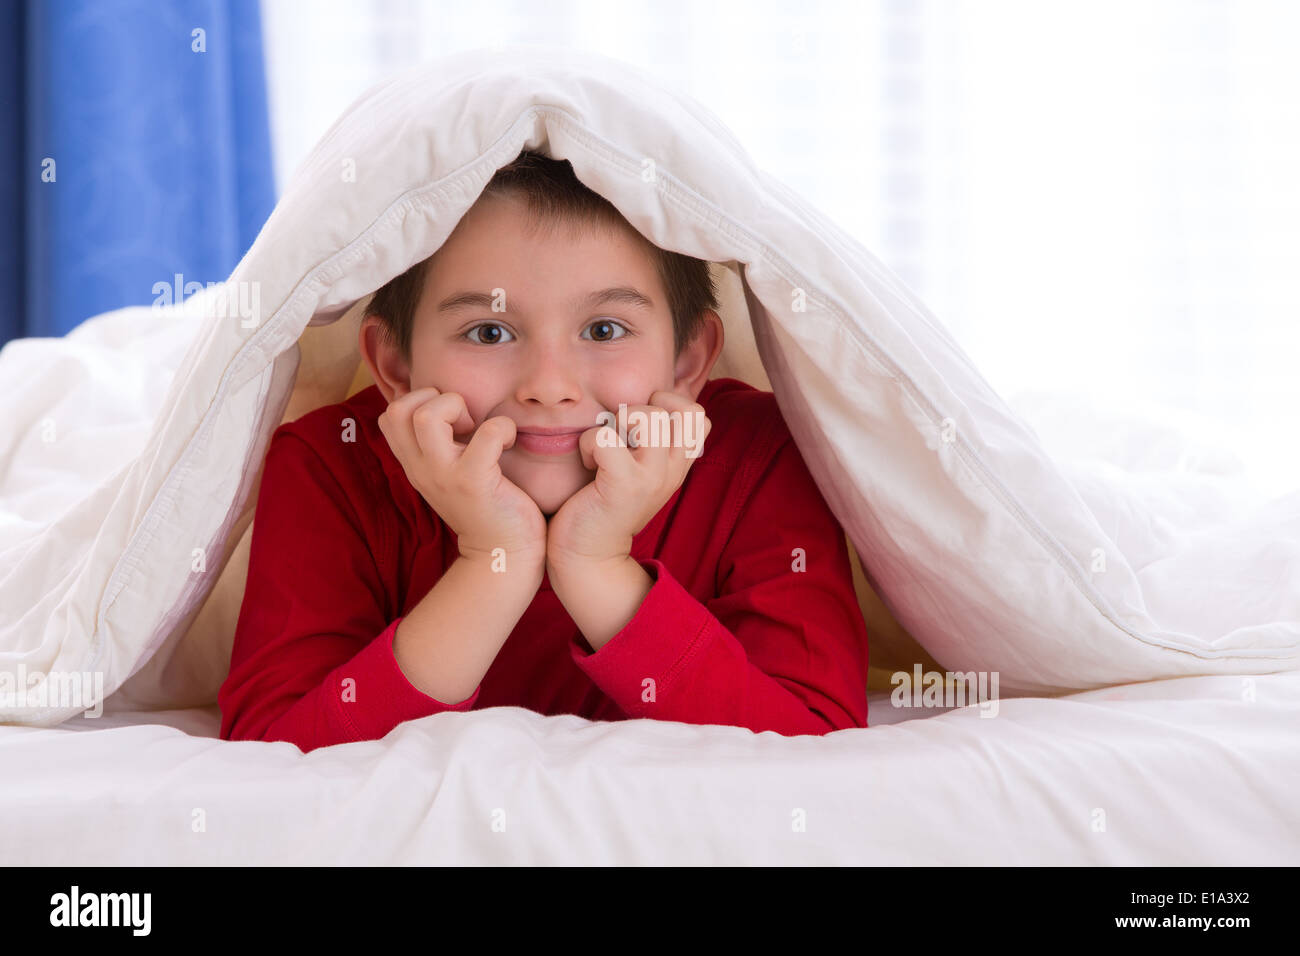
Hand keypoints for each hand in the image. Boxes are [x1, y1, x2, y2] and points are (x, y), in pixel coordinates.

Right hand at [378, 387, 546, 565]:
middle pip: (398, 410)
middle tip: (464, 422)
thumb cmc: (484, 505)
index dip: (420, 402)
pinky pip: (487, 433)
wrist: (502, 554)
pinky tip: (509, 443)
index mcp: (414, 463)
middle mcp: (422, 469)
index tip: (451, 421)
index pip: (390, 415)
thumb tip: (444, 404)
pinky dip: (503, 428)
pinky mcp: (474, 483)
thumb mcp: (449, 473)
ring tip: (478, 429)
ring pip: (427, 417)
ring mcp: (445, 476)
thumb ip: (439, 445)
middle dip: (436, 399)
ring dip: (459, 407)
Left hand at [547, 389, 710, 573]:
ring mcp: (652, 479)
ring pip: (649, 417)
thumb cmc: (606, 503)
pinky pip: (606, 438)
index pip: (699, 414)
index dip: (670, 404)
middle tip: (621, 435)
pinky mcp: (623, 486)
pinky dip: (588, 443)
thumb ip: (653, 440)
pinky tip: (589, 463)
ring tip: (605, 447)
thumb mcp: (641, 470)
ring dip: (616, 422)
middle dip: (642, 408)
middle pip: (681, 409)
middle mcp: (673, 471)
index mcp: (679, 465)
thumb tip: (650, 399)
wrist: (588, 555)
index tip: (641, 425)